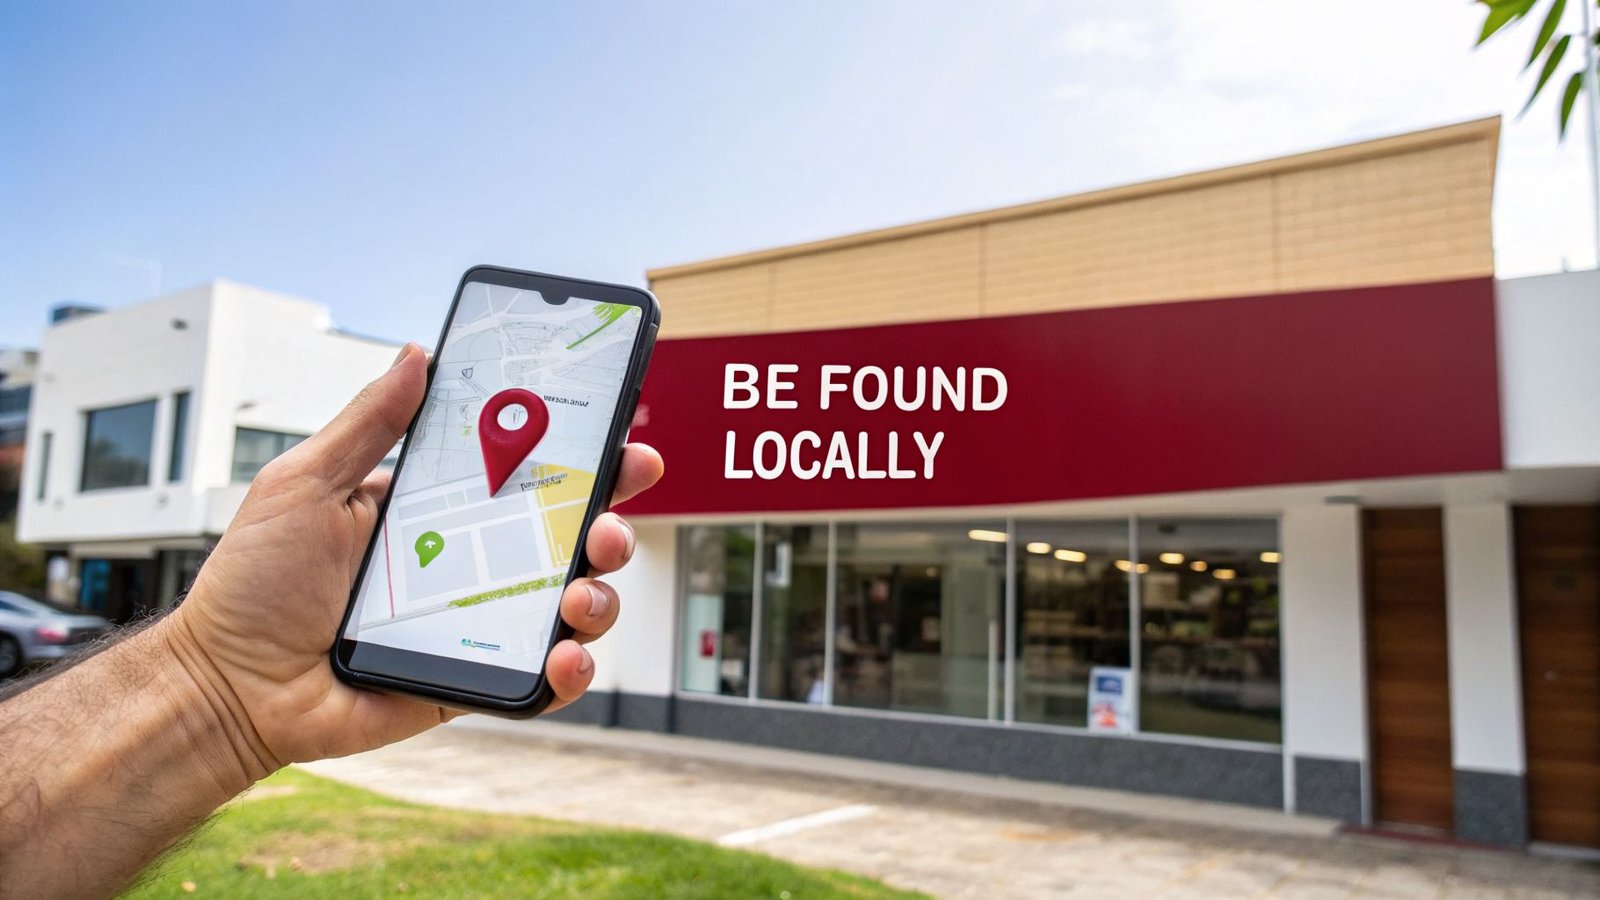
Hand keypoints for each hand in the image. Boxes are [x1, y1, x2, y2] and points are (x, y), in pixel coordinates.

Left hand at [158, 343, 662, 777]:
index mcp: (442, 510)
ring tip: (580, 595)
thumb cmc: (254, 583)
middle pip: (572, 539)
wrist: (226, 686)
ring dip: (601, 596)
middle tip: (608, 524)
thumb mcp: (305, 483)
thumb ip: (369, 422)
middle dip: (612, 525)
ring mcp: (480, 627)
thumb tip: (417, 354)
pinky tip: (566, 655)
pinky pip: (544, 680)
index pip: (530, 475)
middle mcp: (473, 564)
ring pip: (574, 607)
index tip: (625, 440)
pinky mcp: (476, 684)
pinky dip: (573, 670)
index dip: (588, 458)